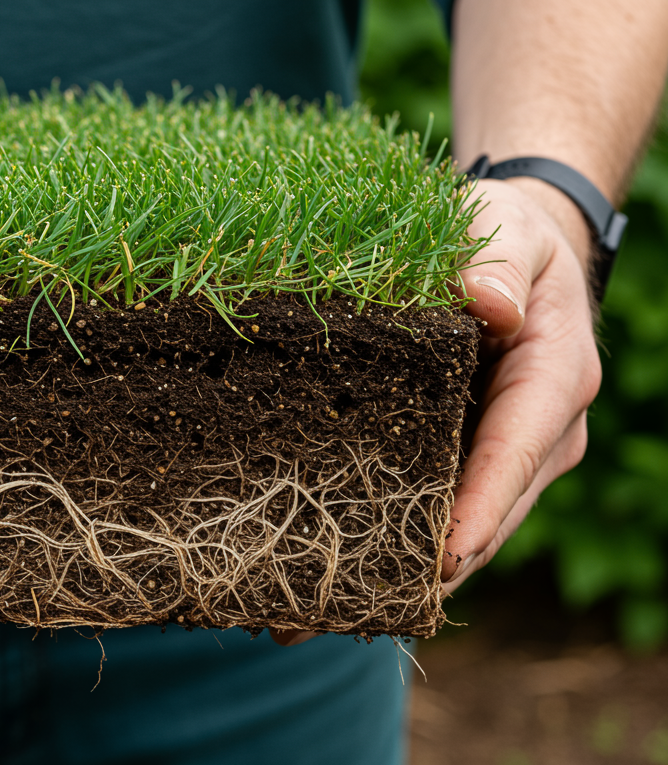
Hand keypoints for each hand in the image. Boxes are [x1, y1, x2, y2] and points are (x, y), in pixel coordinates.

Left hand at [272, 178, 600, 646]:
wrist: (513, 252)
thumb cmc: (508, 234)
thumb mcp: (506, 228)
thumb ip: (497, 261)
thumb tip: (489, 303)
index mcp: (553, 382)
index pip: (513, 457)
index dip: (477, 511)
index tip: (439, 561)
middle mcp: (534, 438)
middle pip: (481, 520)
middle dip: (418, 572)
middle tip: (326, 612)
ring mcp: (500, 460)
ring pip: (451, 534)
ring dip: (387, 578)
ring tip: (296, 620)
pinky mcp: (463, 465)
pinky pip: (429, 515)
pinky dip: (380, 550)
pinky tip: (310, 585)